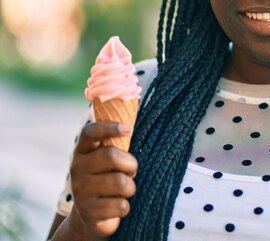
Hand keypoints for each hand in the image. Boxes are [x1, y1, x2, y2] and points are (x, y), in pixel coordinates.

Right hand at [67, 121, 137, 239]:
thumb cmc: (108, 178)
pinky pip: (121, 205)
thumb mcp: (109, 159)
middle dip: (130, 164)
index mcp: (82, 150)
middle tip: (131, 171)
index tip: (129, 129)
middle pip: (112, 156)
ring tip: (124, 190)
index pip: (90, 132)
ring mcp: (81, 191)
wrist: (91, 215)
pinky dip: (125, 206)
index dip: (109, 128)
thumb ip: (117, 141)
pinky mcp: (89, 211)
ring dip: (130, 187)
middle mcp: (77, 168)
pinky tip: (116, 206)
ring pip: (121, 183)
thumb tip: (137, 109)